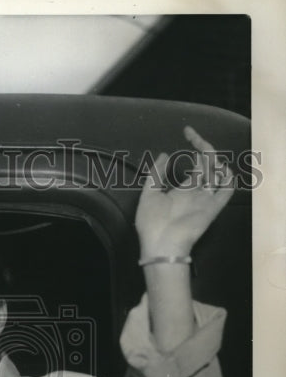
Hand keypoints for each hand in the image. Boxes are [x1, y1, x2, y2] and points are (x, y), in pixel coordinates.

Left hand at [135, 126, 234, 259]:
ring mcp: (206, 199)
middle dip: (203, 147)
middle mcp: (197, 192)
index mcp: (183, 190)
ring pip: (219, 174)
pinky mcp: (213, 207)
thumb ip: (156, 174)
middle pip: (208, 165)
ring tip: (201, 154)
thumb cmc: (151, 223)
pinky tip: (219, 167)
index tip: (187, 132)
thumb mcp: (148, 194)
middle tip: (193, 137)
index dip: (194, 146)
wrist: (159, 244)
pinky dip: (227, 176)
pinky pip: (227, 189)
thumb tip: (164, 154)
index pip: (196, 165)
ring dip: (214, 160)